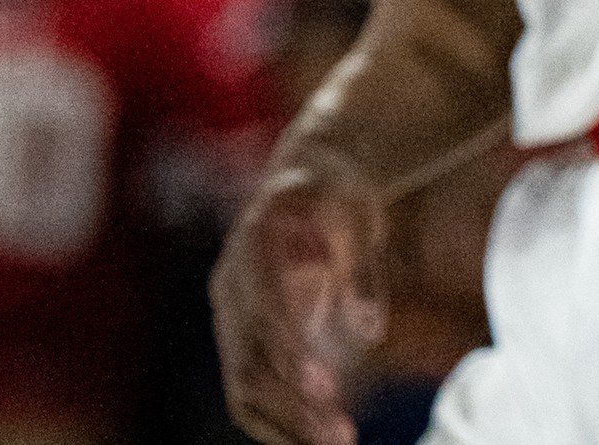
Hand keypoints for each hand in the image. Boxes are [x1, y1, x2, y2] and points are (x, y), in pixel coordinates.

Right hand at [211, 157, 387, 444]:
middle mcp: (230, 287)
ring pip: (245, 384)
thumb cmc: (336, 194)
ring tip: (340, 441)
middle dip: (292, 402)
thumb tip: (368, 331)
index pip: (262, 310)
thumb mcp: (356, 215)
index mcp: (252, 247)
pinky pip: (251, 388)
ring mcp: (232, 316)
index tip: (325, 386)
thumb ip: (360, 271)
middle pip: (248, 359)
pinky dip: (280, 418)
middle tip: (341, 435)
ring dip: (287, 421)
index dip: (290, 351)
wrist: (307, 180)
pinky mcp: (244, 338)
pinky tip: (318, 437)